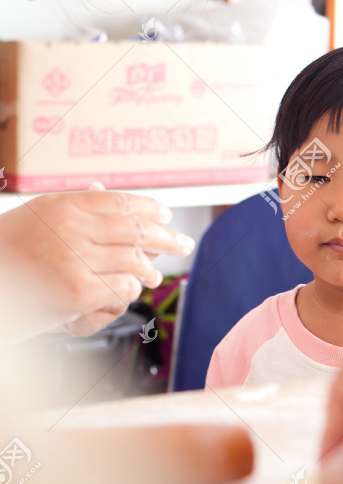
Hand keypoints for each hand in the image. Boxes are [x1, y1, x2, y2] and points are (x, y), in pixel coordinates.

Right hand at [0, 188, 194, 338]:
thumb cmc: (8, 254)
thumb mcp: (38, 217)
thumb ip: (74, 208)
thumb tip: (106, 193)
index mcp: (63, 204)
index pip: (120, 201)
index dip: (149, 208)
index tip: (166, 215)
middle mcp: (71, 226)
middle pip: (134, 228)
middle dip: (166, 237)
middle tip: (184, 244)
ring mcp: (75, 258)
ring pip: (132, 259)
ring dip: (149, 269)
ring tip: (155, 275)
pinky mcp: (76, 290)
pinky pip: (120, 286)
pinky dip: (130, 289)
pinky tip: (131, 291)